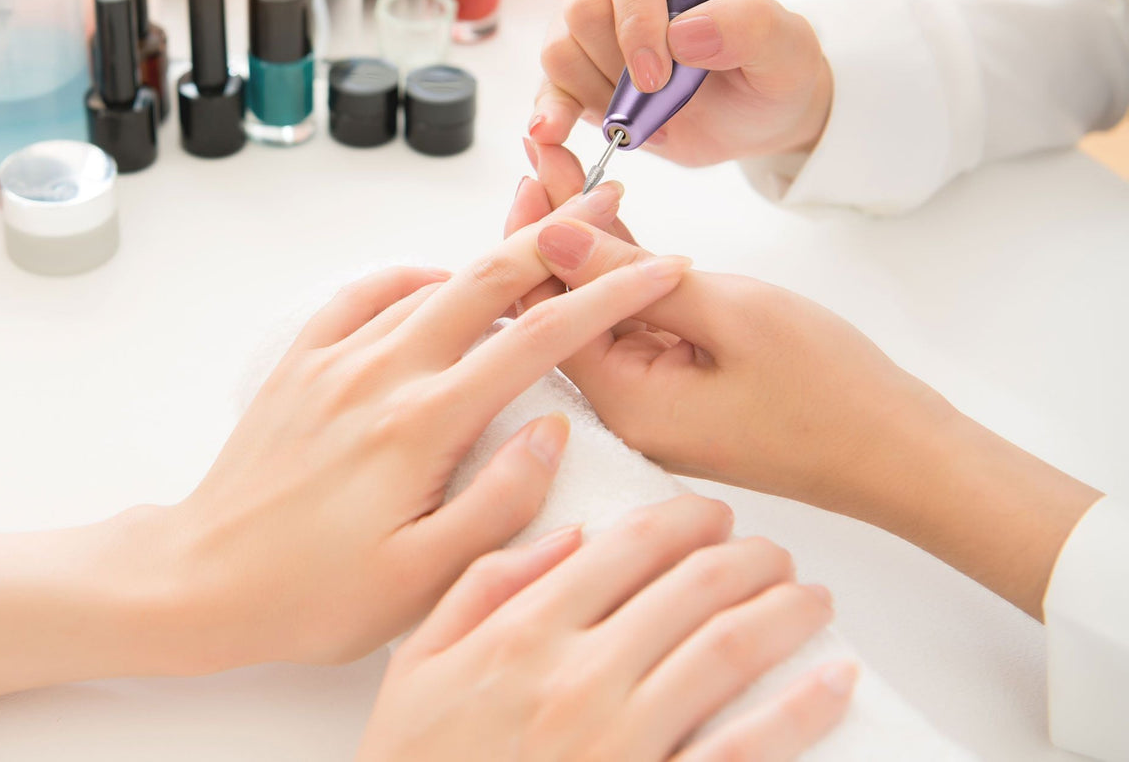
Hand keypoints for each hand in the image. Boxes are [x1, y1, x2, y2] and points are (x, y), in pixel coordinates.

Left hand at [143, 202, 693, 672]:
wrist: (201, 580)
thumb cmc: (311, 595)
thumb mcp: (423, 579)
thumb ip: (500, 503)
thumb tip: (553, 430)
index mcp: (422, 425)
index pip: (538, 341)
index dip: (608, 297)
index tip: (659, 268)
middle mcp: (380, 374)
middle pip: (486, 280)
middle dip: (557, 240)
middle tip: (609, 210)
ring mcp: (335, 360)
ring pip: (430, 282)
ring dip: (492, 257)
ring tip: (539, 245)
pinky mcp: (300, 364)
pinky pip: (363, 294)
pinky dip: (410, 277)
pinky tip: (434, 284)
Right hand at [359, 496, 853, 761]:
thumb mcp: (418, 664)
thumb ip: (482, 587)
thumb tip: (564, 536)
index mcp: (524, 632)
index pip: (628, 548)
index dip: (685, 519)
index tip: (712, 513)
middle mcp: (581, 676)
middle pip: (692, 590)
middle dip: (748, 558)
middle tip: (771, 551)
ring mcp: (624, 740)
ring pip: (728, 652)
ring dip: (783, 614)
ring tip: (810, 598)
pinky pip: (746, 748)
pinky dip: (801, 709)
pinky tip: (833, 681)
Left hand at [504, 147, 1102, 618]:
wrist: (901, 453)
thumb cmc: (831, 389)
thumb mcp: (729, 312)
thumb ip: (631, 274)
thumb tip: (551, 235)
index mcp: (623, 404)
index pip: (544, 314)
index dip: (530, 240)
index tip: (531, 173)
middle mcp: (621, 410)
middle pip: (560, 310)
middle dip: (548, 235)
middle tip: (541, 160)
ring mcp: (647, 402)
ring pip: (594, 310)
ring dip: (583, 247)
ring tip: (564, 173)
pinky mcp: (674, 389)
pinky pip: (632, 322)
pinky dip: (623, 275)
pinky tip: (609, 220)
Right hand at [529, 0, 831, 164]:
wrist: (752, 117)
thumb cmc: (771, 72)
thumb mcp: (787, 51)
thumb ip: (752, 27)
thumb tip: (683, 34)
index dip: (636, 17)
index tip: (658, 76)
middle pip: (583, 6)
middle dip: (621, 67)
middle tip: (663, 99)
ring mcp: (592, 15)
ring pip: (559, 46)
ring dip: (601, 95)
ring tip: (649, 115)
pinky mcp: (575, 62)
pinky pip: (546, 81)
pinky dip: (552, 111)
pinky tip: (556, 131)